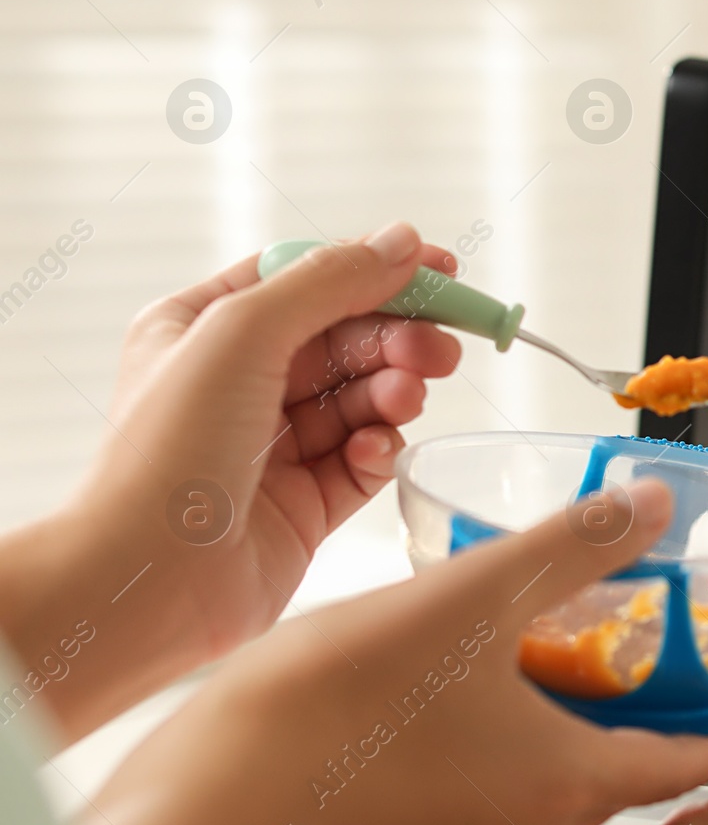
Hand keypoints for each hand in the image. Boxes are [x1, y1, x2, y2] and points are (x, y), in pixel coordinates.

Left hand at [0, 222, 461, 742]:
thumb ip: (329, 282)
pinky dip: (378, 449)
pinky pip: (363, 461)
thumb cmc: (167, 452)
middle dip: (396, 337)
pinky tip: (374, 450)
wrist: (146, 583)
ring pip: (360, 397)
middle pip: (344, 338)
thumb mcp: (242, 333)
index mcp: (203, 329)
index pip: (306, 278)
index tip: (444, 272)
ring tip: (406, 399)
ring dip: (392, 391)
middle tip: (440, 350)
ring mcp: (271, 446)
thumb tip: (402, 241)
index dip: (375, 270)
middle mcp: (237, 383)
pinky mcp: (304, 505)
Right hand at [84, 480, 707, 824]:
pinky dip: (520, 709)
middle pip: (634, 752)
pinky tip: (485, 650)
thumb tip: (651, 503)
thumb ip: (568, 548)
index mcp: (570, 788)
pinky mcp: (428, 819)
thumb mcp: (465, 603)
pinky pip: (506, 763)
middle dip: (653, 677)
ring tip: (572, 608)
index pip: (699, 757)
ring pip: (566, 756)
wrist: (197, 808)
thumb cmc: (324, 718)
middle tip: (659, 604)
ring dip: (581, 688)